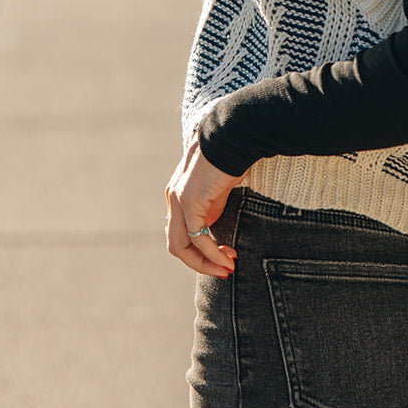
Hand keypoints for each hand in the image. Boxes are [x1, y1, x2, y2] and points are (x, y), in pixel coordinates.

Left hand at [166, 136, 242, 277]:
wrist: (234, 136)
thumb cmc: (231, 158)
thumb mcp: (218, 188)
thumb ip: (211, 207)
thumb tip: (211, 227)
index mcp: (177, 194)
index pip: (181, 232)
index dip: (199, 251)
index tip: (224, 259)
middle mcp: (173, 198)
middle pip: (176, 245)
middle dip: (200, 263)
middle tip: (224, 271)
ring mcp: (178, 200)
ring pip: (182, 246)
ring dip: (206, 262)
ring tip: (228, 268)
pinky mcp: (190, 200)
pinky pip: (198, 237)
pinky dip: (212, 252)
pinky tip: (228, 256)